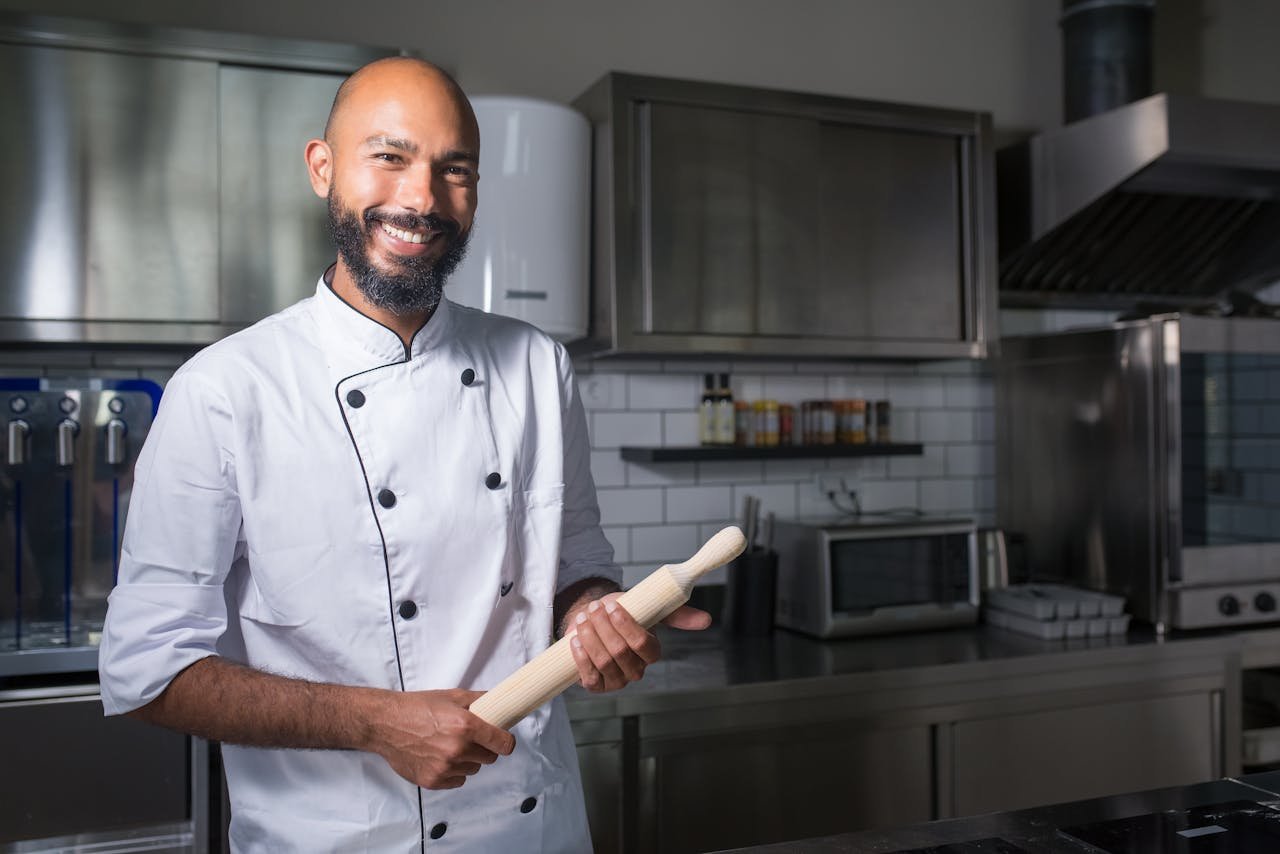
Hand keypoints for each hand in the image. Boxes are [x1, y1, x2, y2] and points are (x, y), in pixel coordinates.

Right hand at [367, 688, 514, 789]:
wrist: (385, 724)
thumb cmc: (417, 707)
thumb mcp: (452, 696)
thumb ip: (479, 700)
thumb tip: (500, 702)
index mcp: (465, 726)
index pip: (503, 744)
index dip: (506, 742)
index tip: (504, 741)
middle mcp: (457, 749)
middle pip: (489, 758)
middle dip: (485, 749)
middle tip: (471, 739)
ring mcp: (444, 767)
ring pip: (473, 770)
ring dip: (467, 761)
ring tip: (450, 746)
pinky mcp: (433, 781)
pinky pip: (457, 781)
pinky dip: (453, 772)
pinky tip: (440, 757)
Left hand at [566, 593, 711, 692]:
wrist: (594, 620)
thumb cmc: (622, 614)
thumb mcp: (648, 609)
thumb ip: (676, 615)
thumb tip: (706, 620)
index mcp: (652, 653)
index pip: (643, 645)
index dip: (626, 626)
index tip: (613, 607)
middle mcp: (636, 670)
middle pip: (620, 652)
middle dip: (604, 628)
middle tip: (594, 609)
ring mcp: (616, 680)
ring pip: (603, 662)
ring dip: (590, 638)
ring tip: (583, 618)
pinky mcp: (597, 686)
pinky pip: (589, 677)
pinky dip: (581, 657)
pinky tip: (576, 640)